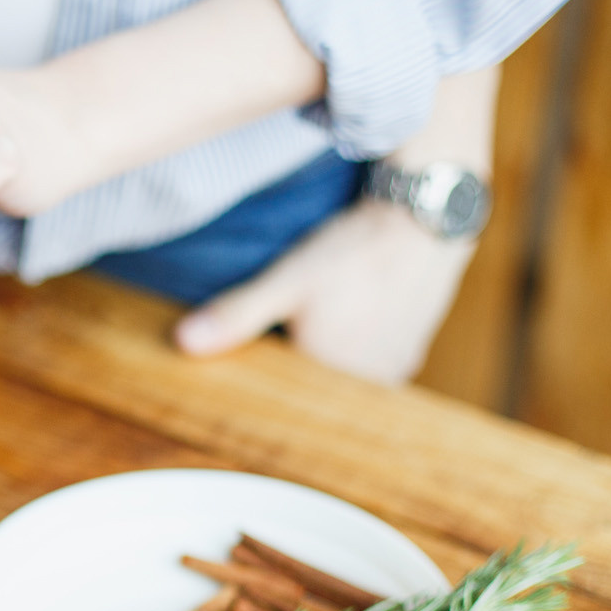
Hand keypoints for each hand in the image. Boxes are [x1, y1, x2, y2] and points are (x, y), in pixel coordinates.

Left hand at [172, 199, 475, 384]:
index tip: (260, 347)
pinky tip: (350, 318)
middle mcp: (366, 386)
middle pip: (314, 387)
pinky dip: (357, 348)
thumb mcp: (287, 280)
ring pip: (344, 377)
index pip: (280, 392)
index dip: (265, 370)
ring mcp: (393, 371)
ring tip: (325, 319)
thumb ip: (236, 316)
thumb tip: (183, 343)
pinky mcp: (411, 353)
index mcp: (329, 378)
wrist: (428, 218)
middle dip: (297, 365)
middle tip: (292, 325)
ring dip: (330, 358)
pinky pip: (372, 364)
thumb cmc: (355, 250)